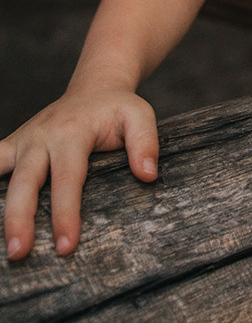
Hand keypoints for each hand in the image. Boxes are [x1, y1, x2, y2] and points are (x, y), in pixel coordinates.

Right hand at [0, 88, 157, 259]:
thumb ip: (146, 143)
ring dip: (2, 208)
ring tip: (6, 243)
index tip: (66, 245)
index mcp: (73, 132)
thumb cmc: (116, 108)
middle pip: (27, 181)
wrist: (95, 88)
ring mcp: (25, 139)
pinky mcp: (14, 144)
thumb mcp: (139, 116)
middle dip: (21, 218)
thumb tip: (147, 175)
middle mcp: (43, 136)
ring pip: (5, 175)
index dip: (66, 213)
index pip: (68, 179)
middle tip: (20, 252)